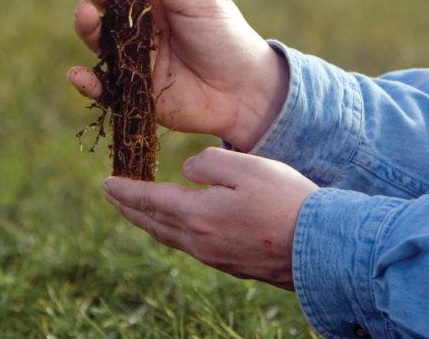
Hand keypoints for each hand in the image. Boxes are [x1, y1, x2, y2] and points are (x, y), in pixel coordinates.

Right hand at [67, 0, 287, 150]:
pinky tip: (78, 75)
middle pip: (106, 2)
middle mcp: (140, 23)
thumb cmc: (227, 38)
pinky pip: (104, 87)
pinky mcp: (132, 90)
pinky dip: (88, 83)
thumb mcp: (201, 1)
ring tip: (85, 14)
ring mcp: (133, 56)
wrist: (245, 91)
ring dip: (87, 26)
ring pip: (99, 39)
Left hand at [103, 147, 317, 288]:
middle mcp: (200, 242)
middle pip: (153, 224)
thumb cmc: (286, 200)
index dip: (126, 191)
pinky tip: (181, 227)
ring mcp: (216, 258)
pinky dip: (174, 232)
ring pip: (171, 238)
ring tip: (140, 210)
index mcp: (198, 215)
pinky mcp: (233, 264)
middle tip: (112, 196)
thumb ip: (209, 163)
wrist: (322, 247)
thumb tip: (187, 170)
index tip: (106, 183)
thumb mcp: (246, 167)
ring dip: (150, 222)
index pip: (150, 200)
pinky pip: (191, 246)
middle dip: (130, 209)